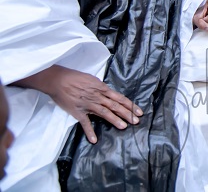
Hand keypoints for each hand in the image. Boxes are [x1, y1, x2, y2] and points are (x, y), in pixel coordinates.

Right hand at [14, 65, 141, 143]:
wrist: (58, 80)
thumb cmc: (75, 78)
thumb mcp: (92, 79)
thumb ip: (101, 88)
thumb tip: (109, 94)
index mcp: (102, 88)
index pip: (119, 98)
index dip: (130, 105)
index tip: (139, 111)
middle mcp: (97, 96)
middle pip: (115, 106)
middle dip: (127, 113)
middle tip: (136, 121)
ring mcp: (88, 104)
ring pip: (104, 113)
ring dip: (115, 120)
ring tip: (124, 127)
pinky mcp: (78, 111)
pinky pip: (85, 123)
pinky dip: (89, 132)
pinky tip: (94, 140)